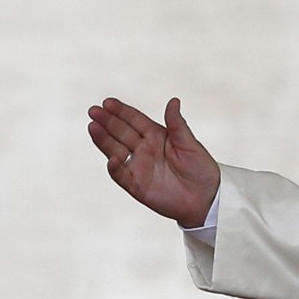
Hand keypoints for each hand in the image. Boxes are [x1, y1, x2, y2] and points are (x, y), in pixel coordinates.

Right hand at [86, 97, 220, 225]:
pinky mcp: (137, 185)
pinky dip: (115, 168)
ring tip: (93, 127)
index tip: (107, 102)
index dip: (121, 111)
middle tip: (93, 111)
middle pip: (121, 132)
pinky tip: (111, 159)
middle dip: (107, 122)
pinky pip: (122, 175)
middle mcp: (144, 149)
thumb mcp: (189, 143)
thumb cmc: (200, 168)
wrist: (205, 197)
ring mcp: (139, 166)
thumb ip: (177, 124)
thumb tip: (173, 100)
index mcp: (156, 135)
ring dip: (104, 140)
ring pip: (116, 150)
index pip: (134, 120)